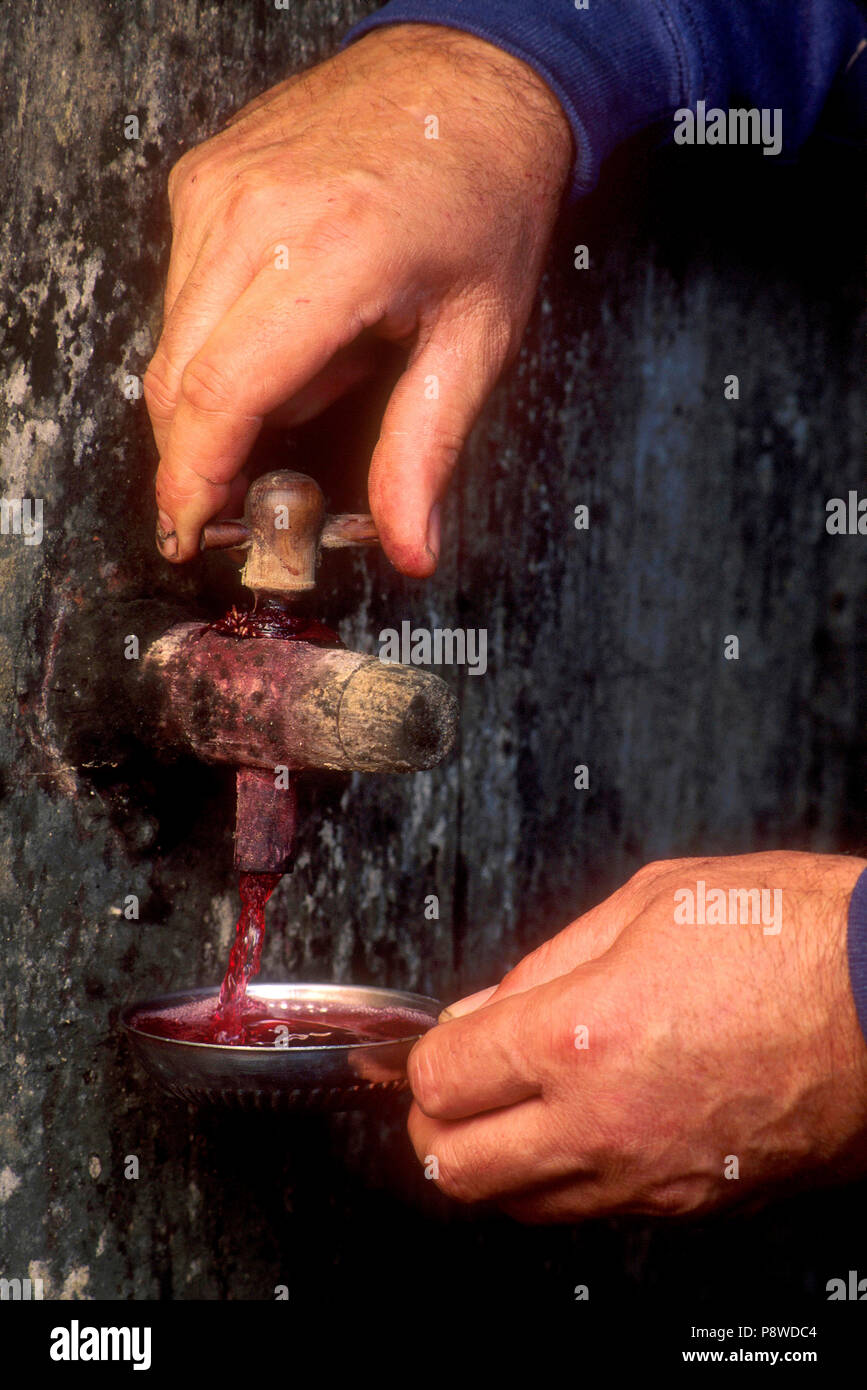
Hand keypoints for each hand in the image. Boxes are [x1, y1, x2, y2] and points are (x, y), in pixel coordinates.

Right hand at [145, 24, 571, 573]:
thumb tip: (411, 544)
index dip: (194, 478)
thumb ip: (428, 449)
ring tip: (329, 361)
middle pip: (177, 377)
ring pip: (173, 338)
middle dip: (201, 454)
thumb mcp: (478, 337)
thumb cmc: (484, 196)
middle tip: (255, 486)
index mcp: (331, 256)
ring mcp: (218, 188)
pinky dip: (226, 332)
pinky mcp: (202, 178)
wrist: (470, 78)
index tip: (192, 528)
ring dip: (228, 387)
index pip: (221, 394)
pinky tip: (298, 317)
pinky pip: (183, 289)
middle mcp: (255, 214)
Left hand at [407, 853, 866, 1220]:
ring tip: (508, 1111)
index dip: (426, 1055)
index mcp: (581, 1036)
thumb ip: (549, 961)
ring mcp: (650, 1175)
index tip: (439, 1040)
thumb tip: (490, 1004)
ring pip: (520, 1204)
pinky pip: (595, 1210)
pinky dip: (565, 1179)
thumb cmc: (789, 937)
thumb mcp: (647, 902)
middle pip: (458, 1165)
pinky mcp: (695, 1203)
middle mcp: (605, 1122)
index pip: (444, 1077)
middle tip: (447, 1089)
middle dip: (434, 1124)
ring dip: (494, 1161)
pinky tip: (581, 1129)